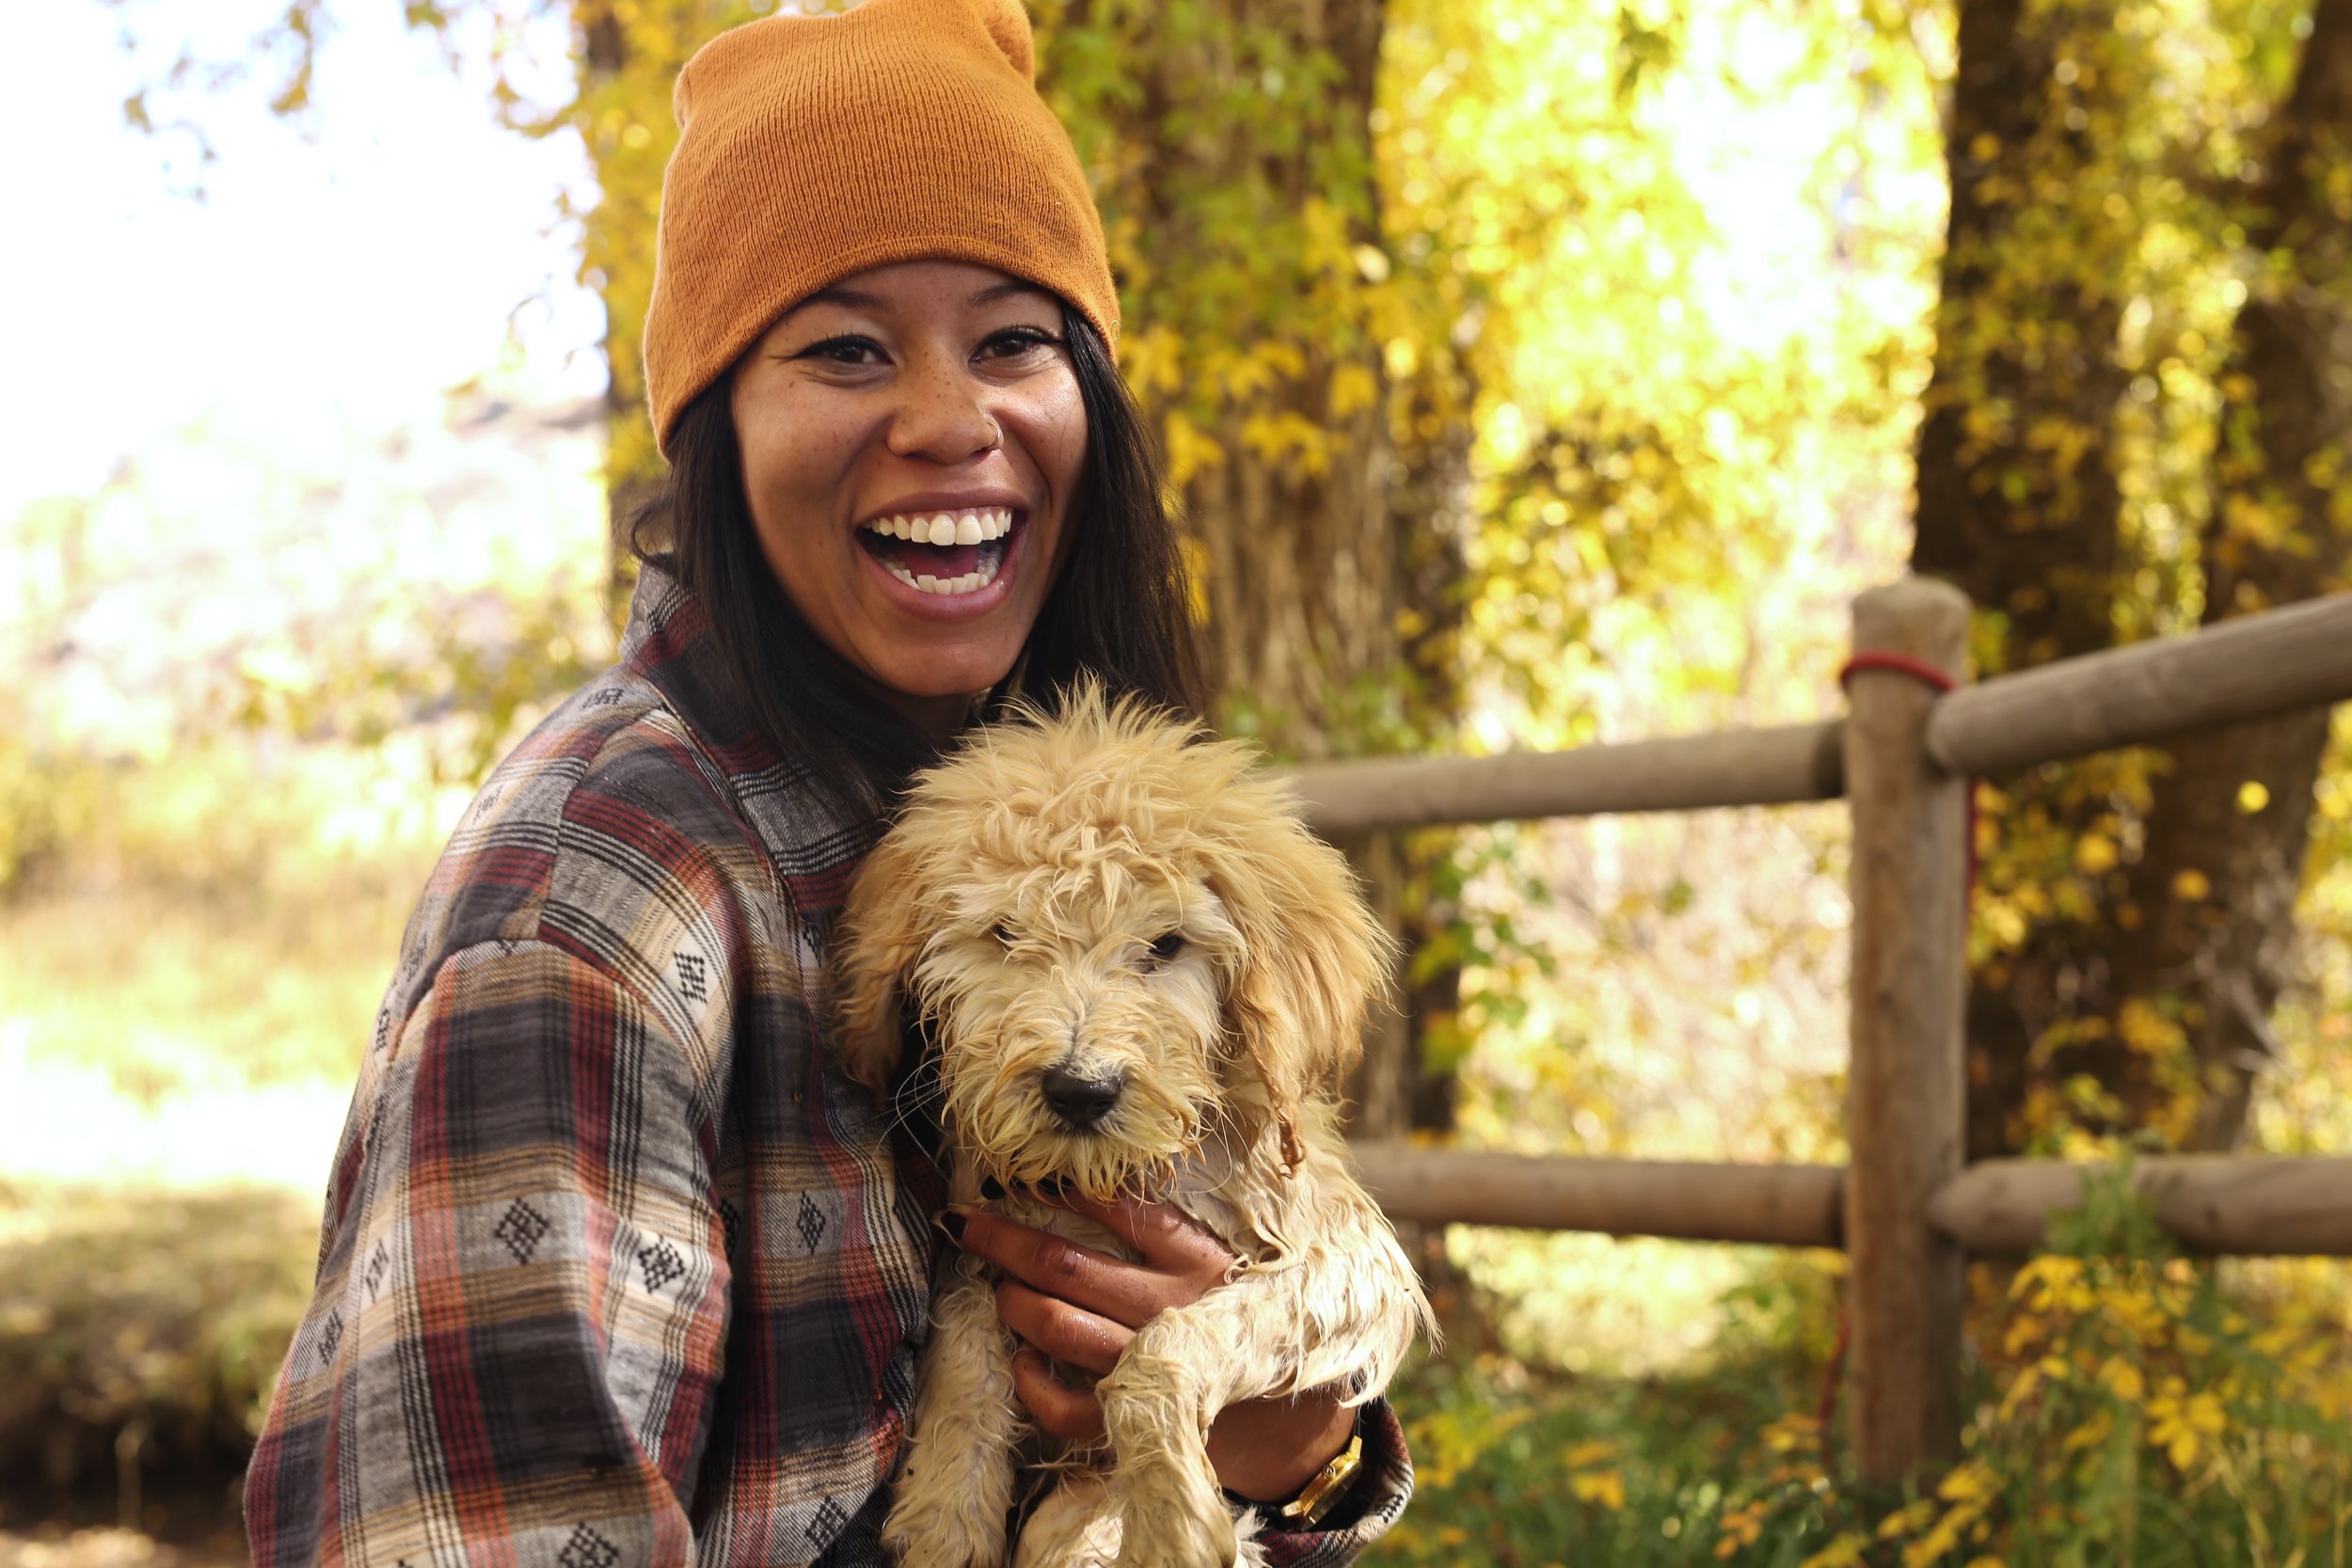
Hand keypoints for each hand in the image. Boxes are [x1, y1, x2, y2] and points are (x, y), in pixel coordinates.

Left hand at [942, 1189, 1356, 1503]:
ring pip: (1053, 1325)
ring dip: (1012, 1301)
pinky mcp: (1133, 1418)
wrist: (1285, 1420)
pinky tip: (1022, 1359)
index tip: (1020, 1176)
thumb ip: (1166, 1228)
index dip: (1061, 1186)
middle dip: (1001, 1238)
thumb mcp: (1221, 1262)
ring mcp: (1148, 1366)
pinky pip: (1061, 1405)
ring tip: (1002, 1288)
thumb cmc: (1241, 1322)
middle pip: (1064, 1263)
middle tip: (965, 1222)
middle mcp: (1171, 1309)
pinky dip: (1029, 1382)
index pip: (1122, 1207)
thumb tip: (1079, 1184)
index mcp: (1199, 1261)